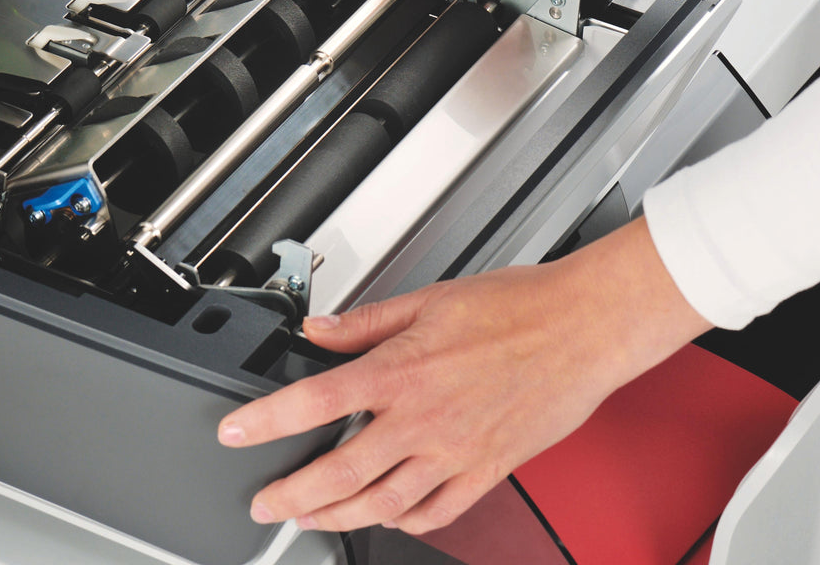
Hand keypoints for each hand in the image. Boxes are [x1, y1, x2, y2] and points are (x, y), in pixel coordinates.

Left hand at [216, 218, 710, 534]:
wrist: (584, 328)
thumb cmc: (517, 307)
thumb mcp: (427, 299)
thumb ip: (364, 322)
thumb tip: (317, 330)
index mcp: (403, 370)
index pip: (316, 402)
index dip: (266, 422)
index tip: (235, 434)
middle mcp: (425, 419)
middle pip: (341, 471)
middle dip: (293, 495)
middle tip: (265, 504)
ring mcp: (457, 452)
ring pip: (385, 503)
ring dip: (340, 516)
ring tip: (311, 519)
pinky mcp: (488, 470)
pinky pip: (438, 511)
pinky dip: (405, 521)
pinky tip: (386, 517)